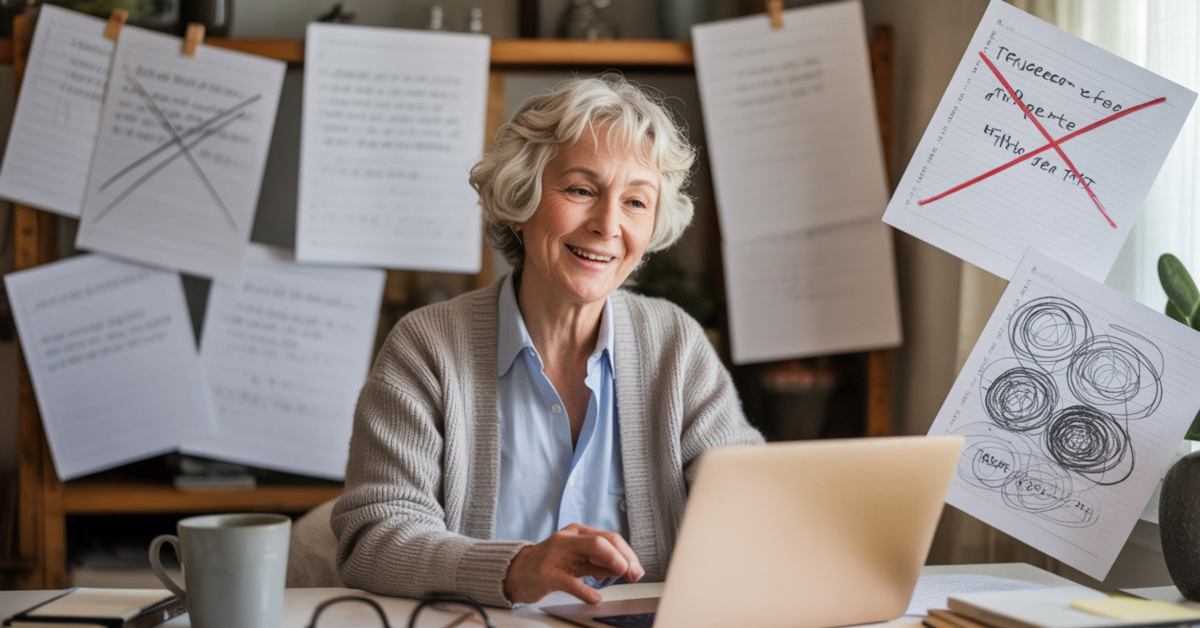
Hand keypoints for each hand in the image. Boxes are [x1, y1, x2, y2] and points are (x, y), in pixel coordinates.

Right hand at [503, 523, 644, 604]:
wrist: (517, 572)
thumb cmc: (551, 565)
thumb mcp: (578, 561)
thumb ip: (600, 564)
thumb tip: (626, 569)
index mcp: (579, 533)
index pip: (610, 538)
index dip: (628, 554)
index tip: (637, 570)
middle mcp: (570, 539)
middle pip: (604, 541)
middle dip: (624, 556)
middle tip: (634, 573)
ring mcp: (558, 554)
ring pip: (591, 551)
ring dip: (611, 563)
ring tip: (622, 575)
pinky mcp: (547, 574)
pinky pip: (570, 581)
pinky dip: (586, 590)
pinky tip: (596, 598)